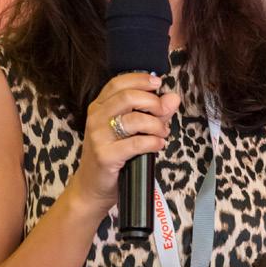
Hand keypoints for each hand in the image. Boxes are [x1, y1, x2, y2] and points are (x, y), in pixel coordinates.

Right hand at [69, 73, 180, 216]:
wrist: (92, 187)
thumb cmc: (112, 156)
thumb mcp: (130, 131)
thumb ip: (152, 113)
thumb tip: (173, 97)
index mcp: (99, 108)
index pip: (118, 83)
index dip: (140, 79)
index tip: (158, 83)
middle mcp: (96, 118)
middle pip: (128, 97)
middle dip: (153, 103)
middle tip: (165, 112)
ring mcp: (99, 137)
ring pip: (134, 120)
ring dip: (156, 125)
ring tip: (162, 133)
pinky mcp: (106, 155)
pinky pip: (136, 143)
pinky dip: (153, 142)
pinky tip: (158, 144)